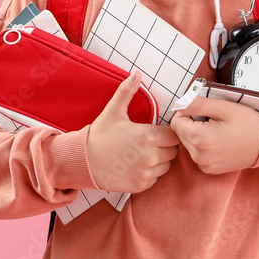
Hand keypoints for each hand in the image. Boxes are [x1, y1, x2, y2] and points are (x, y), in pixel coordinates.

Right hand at [85, 70, 179, 192]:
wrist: (83, 161)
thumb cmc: (100, 135)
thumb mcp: (113, 111)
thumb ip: (127, 91)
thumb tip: (136, 73)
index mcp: (148, 136)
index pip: (175, 135)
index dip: (168, 132)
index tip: (158, 131)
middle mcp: (151, 156)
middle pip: (173, 151)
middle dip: (165, 146)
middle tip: (148, 142)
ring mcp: (146, 173)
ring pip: (166, 165)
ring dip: (159, 160)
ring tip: (142, 153)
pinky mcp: (141, 185)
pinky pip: (156, 178)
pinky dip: (150, 173)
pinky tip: (136, 165)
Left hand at [170, 95, 258, 174]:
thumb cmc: (248, 124)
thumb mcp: (223, 107)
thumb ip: (198, 104)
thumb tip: (180, 103)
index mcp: (201, 139)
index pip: (175, 122)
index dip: (186, 112)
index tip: (201, 111)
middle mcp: (200, 156)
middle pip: (180, 133)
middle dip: (191, 123)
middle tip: (211, 120)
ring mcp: (204, 165)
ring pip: (187, 143)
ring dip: (196, 134)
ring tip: (216, 130)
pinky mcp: (209, 169)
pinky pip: (195, 153)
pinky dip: (202, 145)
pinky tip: (217, 140)